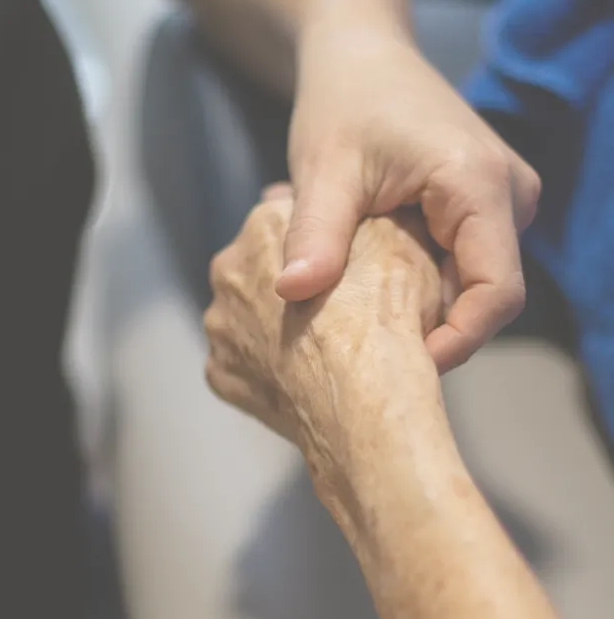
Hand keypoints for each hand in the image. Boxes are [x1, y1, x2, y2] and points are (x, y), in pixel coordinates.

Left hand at [205, 190, 441, 487]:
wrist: (364, 401)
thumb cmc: (384, 315)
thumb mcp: (398, 241)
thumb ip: (374, 223)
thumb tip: (377, 218)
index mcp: (267, 222)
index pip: (296, 217)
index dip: (331, 240)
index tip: (354, 262)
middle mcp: (230, 268)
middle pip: (268, 269)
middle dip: (299, 284)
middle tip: (342, 311)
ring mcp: (220, 325)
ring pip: (252, 318)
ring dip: (279, 328)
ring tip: (326, 349)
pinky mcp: (220, 374)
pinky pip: (248, 364)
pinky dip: (271, 369)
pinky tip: (306, 377)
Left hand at [278, 24, 540, 371]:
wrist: (362, 54)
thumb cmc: (344, 99)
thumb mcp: (323, 168)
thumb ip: (316, 233)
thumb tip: (292, 294)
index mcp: (480, 185)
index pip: (497, 294)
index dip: (455, 342)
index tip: (399, 370)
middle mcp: (508, 198)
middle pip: (484, 299)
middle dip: (428, 331)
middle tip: (363, 351)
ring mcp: (499, 207)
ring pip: (469, 289)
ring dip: (417, 310)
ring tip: (357, 315)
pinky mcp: (478, 214)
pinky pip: (457, 271)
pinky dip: (415, 289)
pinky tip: (368, 289)